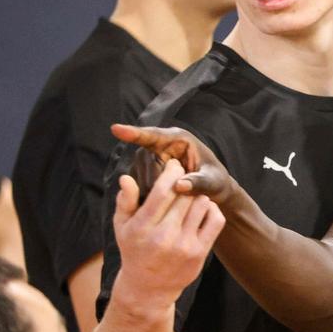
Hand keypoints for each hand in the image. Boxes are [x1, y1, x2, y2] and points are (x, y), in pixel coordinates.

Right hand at [111, 124, 237, 204]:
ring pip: (140, 176)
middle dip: (158, 181)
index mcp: (180, 139)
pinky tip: (166, 201)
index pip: (154, 136)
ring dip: (154, 190)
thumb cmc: (216, 181)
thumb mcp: (213, 182)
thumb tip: (179, 186)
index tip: (116, 129)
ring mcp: (152, 158)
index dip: (135, 133)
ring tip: (178, 195)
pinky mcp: (147, 172)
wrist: (212, 191)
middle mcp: (162, 146)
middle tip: (181, 192)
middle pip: (145, 162)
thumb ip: (199, 183)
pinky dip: (149, 195)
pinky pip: (140, 185)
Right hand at [111, 159, 224, 310]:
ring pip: (201, 203)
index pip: (163, 191)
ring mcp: (184, 245)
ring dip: (197, 195)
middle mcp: (164, 236)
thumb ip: (126, 201)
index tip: (173, 165)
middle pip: (184, 194)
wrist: (148, 288)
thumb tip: (127, 177)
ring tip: (189, 196)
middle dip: (184, 182)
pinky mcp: (200, 252)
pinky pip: (215, 219)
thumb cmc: (134, 250)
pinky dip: (211, 209)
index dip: (171, 172)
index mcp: (143, 227)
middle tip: (182, 179)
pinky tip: (201, 209)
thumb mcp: (123, 227)